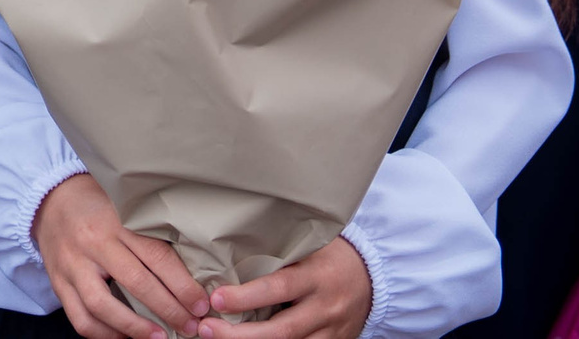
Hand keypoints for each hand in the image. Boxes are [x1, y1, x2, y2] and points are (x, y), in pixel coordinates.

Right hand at [31, 172, 208, 338]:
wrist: (50, 200)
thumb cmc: (97, 204)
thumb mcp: (125, 208)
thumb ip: (150, 232)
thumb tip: (191, 269)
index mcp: (115, 221)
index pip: (156, 256)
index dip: (182, 285)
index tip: (201, 304)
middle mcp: (93, 243)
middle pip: (135, 283)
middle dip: (168, 310)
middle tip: (190, 326)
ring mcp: (72, 265)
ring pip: (103, 305)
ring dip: (135, 328)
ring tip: (160, 338)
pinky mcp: (58, 283)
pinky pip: (80, 318)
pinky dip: (105, 334)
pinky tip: (125, 337)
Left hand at [201, 238, 370, 338]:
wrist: (372, 277)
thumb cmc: (327, 256)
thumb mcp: (307, 248)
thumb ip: (277, 254)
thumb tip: (227, 255)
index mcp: (316, 275)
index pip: (279, 288)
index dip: (246, 297)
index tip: (217, 298)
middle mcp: (325, 306)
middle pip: (282, 330)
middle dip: (240, 335)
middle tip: (206, 329)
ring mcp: (331, 331)